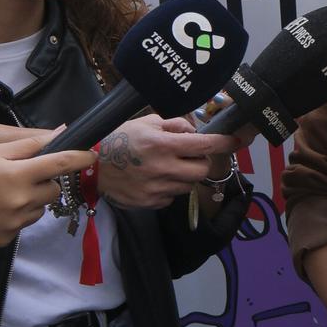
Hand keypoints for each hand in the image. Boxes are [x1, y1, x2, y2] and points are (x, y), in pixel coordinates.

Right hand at [0, 133, 96, 247]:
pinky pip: (24, 224)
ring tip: (4, 196)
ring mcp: (13, 222)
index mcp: (17, 175)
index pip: (60, 164)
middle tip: (22, 179)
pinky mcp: (6, 239)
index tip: (92, 156)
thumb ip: (30, 145)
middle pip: (53, 189)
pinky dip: (16, 217)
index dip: (80, 159)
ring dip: (31, 201)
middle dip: (45, 183)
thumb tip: (62, 132)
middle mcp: (20, 200)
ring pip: (40, 209)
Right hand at [96, 115, 242, 208]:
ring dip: (185, 175)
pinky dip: (171, 187)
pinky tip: (156, 178)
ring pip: (189, 184)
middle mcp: (162, 168)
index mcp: (162, 145)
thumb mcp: (146, 123)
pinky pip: (172, 196)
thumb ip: (175, 125)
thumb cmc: (118, 140)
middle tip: (189, 155)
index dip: (224, 143)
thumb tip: (195, 131)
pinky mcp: (150, 203)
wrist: (89, 167)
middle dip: (201, 161)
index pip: (203, 145)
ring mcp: (156, 189)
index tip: (237, 141)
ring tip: (168, 166)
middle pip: (202, 170)